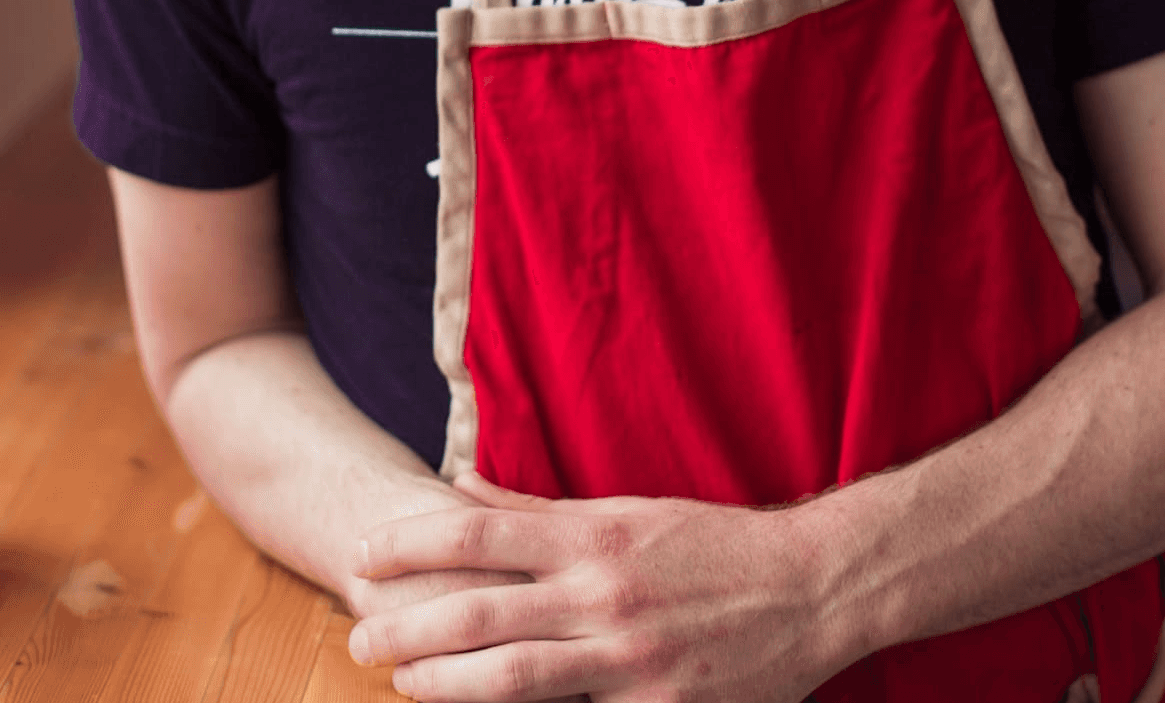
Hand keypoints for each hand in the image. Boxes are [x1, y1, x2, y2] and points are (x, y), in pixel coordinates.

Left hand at [347, 472, 846, 701]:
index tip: (361, 554)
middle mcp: (602, 594)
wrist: (809, 588)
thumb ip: (539, 506)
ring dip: (444, 684)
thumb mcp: (626, 510)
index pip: (480, 532)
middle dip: (407, 628)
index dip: (412, 543)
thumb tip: (462, 482)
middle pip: (481, 612)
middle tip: (355, 640)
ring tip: (399, 684)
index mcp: (594, 535)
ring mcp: (627, 660)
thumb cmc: (711, 543)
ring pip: (513, 680)